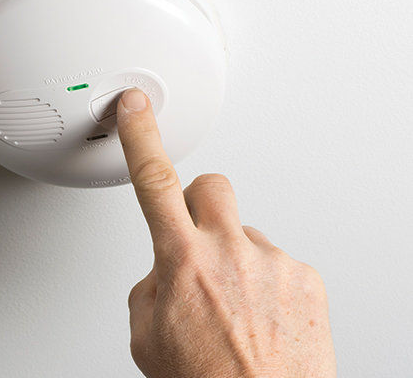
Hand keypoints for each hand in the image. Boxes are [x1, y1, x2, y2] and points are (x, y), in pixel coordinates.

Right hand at [116, 89, 336, 377]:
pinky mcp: (305, 277)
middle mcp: (229, 251)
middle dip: (197, 200)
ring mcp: (272, 262)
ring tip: (235, 307)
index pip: (154, 180)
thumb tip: (166, 271)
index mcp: (181, 259)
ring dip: (234, 259)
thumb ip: (151, 284)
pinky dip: (265, 283)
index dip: (140, 136)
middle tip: (195, 235)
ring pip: (243, 234)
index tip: (135, 107)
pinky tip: (261, 316)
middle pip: (210, 186)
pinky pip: (276, 263)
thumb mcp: (146, 332)